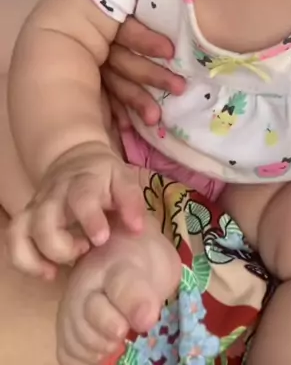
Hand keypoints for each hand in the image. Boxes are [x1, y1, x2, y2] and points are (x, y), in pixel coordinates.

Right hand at [8, 142, 144, 279]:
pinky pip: (13, 240)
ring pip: (21, 231)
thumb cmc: (103, 176)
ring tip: (59, 268)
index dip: (89, 219)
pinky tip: (47, 272)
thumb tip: (136, 228)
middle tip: (84, 250)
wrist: (75, 158)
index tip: (101, 239)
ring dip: (38, 256)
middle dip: (60, 246)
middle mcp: (54, 194)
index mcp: (83, 182)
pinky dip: (24, 260)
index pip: (81, 197)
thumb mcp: (123, 179)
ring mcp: (37, 206)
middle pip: (43, 221)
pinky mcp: (26, 218)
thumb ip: (131, 201)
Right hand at [102, 17, 185, 128]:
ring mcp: (94, 59)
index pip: (125, 28)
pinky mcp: (93, 77)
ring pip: (114, 80)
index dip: (145, 39)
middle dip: (149, 74)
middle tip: (179, 87)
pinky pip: (104, 97)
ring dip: (136, 99)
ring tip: (155, 117)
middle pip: (121, 58)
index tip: (170, 50)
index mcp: (113, 12)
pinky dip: (118, 112)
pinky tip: (129, 128)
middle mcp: (99, 37)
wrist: (85, 0)